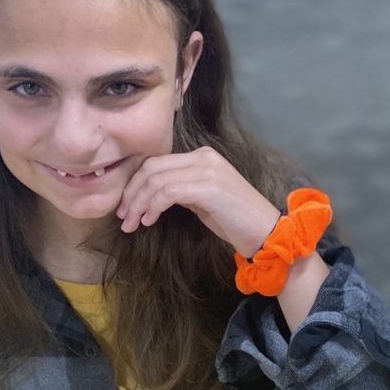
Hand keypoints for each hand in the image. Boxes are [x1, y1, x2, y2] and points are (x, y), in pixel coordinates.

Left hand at [117, 146, 281, 255]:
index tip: (126, 207)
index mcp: (202, 157)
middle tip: (123, 218)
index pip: (157, 162)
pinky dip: (153, 206)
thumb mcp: (202, 201)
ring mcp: (207, 170)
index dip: (135, 183)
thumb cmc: (234, 221)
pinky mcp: (208, 187)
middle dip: (131, 193)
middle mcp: (204, 157)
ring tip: (132, 224)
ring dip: (138, 204)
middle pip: (152, 168)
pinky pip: (168, 192)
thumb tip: (153, 195)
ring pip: (156, 180)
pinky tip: (149, 221)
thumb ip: (181, 190)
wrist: (265, 232)